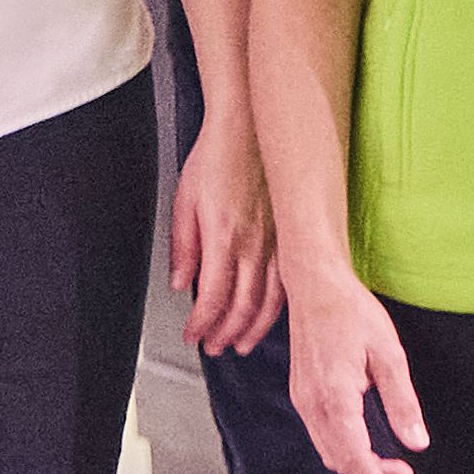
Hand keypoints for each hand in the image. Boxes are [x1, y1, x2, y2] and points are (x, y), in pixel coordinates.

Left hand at [168, 102, 279, 356]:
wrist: (249, 127)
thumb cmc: (216, 158)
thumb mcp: (185, 201)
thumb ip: (183, 247)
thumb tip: (182, 285)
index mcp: (223, 237)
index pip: (213, 297)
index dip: (202, 324)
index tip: (193, 336)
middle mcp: (254, 244)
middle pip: (242, 306)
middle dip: (225, 333)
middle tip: (213, 346)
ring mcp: (277, 241)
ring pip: (270, 300)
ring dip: (252, 328)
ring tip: (239, 343)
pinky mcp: (292, 235)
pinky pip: (289, 282)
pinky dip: (278, 306)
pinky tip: (268, 315)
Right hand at [284, 266, 422, 473]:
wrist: (314, 285)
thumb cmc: (353, 312)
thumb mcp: (389, 353)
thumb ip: (402, 402)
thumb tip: (417, 443)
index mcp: (335, 396)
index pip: (356, 456)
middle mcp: (312, 404)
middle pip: (342, 461)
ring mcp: (303, 400)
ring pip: (330, 452)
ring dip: (361, 468)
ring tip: (397, 472)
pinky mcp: (303, 395)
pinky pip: (323, 437)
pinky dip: (347, 451)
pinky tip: (371, 448)